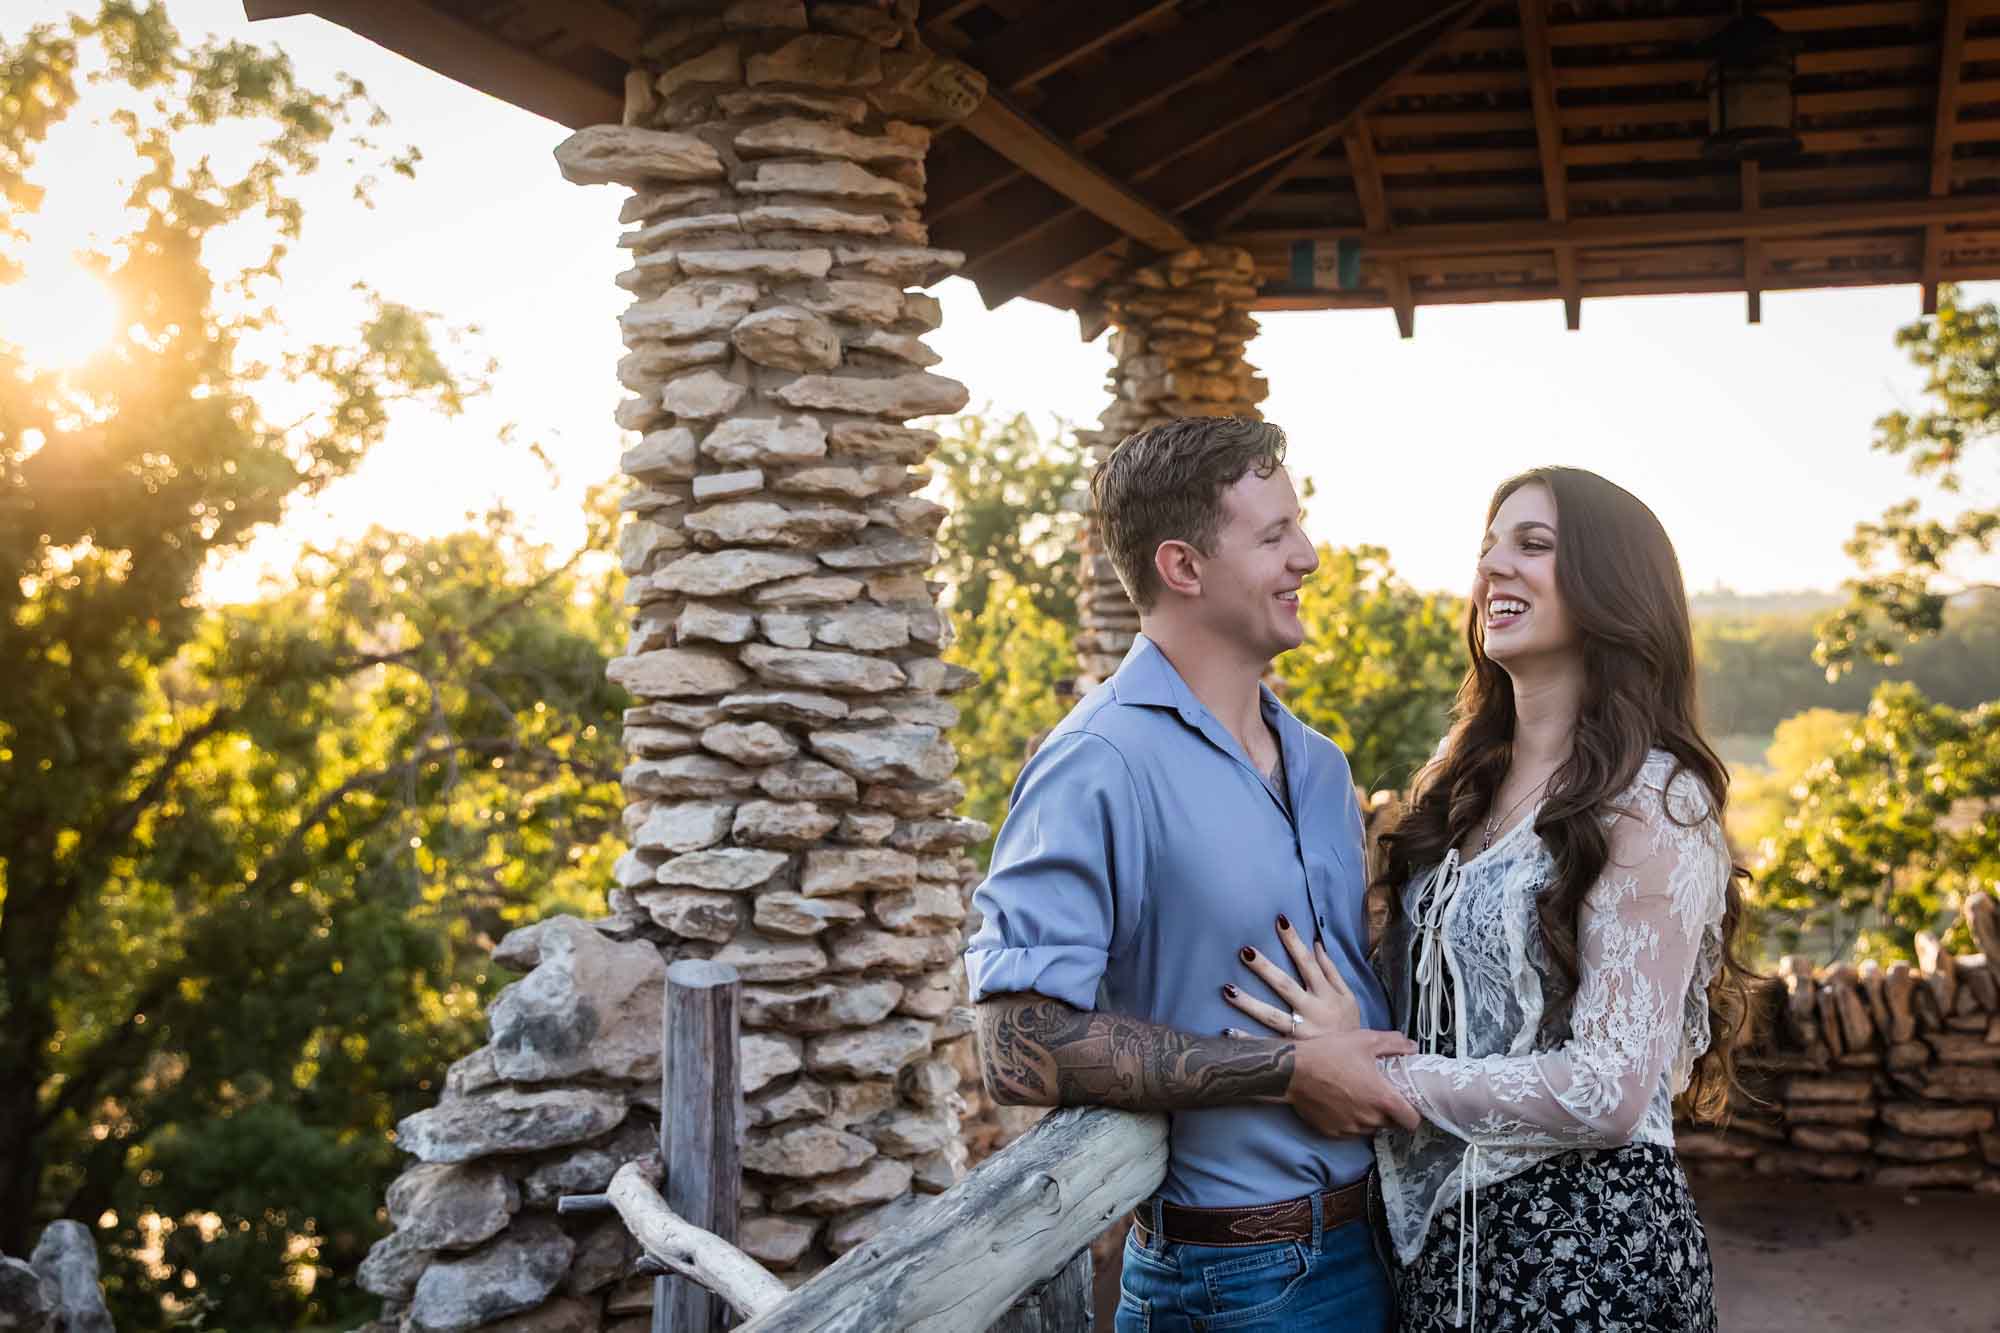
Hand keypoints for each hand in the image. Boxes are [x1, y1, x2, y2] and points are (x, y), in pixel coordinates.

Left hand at [1223, 914, 1361, 1039]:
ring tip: (1227, 989)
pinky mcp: (1291, 1051)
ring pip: (1271, 1016)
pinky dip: (1247, 1040)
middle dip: (1265, 969)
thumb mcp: (1347, 996)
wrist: (1355, 1064)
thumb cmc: (1348, 1025)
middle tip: (1245, 951)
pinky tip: (1227, 1032)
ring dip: (1248, 1003)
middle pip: (1285, 986)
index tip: (1280, 921)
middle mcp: (1312, 1012)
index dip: (1294, 942)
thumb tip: (1316, 944)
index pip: (1307, 963)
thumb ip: (1331, 970)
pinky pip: (1266, 1045)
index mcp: (1325, 995)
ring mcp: (1300, 1034)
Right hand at [1285, 1029, 1420, 1135]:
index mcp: (1383, 1099)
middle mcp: (1369, 1119)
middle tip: (1379, 1092)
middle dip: (1389, 1111)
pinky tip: (1341, 1102)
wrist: (1292, 1071)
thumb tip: (1412, 1047)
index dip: (1413, 1113)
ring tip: (1358, 1096)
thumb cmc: (1330, 1054)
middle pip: (1391, 1124)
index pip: (1412, 1121)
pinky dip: (1350, 1120)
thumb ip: (1394, 1044)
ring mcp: (1351, 1128)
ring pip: (1370, 1128)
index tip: (1406, 1102)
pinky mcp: (1334, 1133)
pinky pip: (1351, 1130)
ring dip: (1370, 1116)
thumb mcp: (1364, 1040)